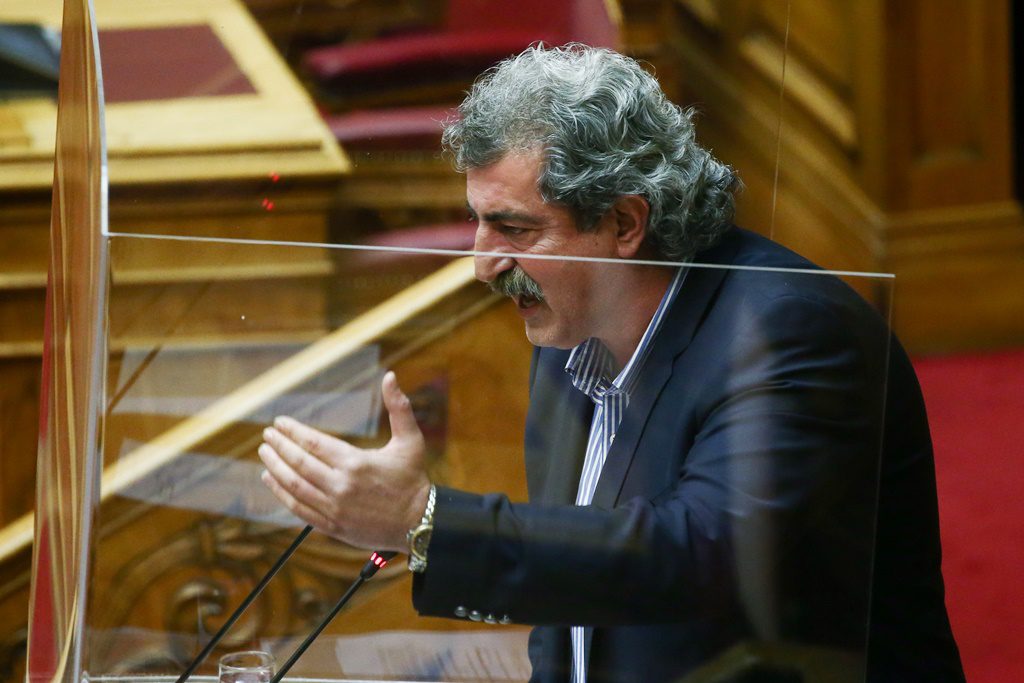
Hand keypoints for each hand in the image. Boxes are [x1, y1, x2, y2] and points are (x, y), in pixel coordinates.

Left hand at [258, 371, 430, 551]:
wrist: (419, 523)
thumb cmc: (413, 479)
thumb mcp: (411, 440)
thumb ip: (399, 408)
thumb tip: (391, 377)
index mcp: (356, 463)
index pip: (314, 444)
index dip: (293, 431)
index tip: (279, 422)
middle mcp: (341, 486)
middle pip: (299, 463)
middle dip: (279, 447)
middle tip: (267, 435)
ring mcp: (334, 508)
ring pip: (294, 486)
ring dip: (275, 468)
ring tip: (265, 454)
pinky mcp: (332, 525)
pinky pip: (299, 509)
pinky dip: (281, 494)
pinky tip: (271, 481)